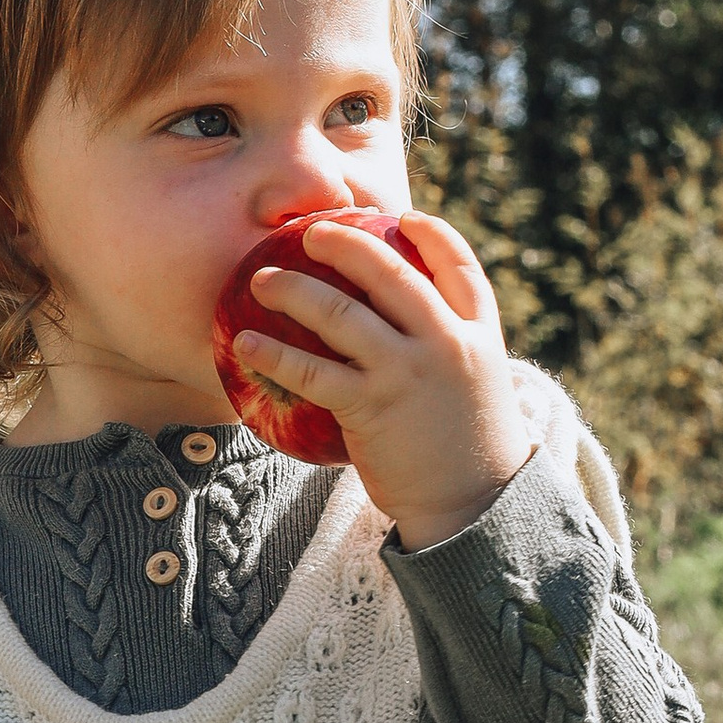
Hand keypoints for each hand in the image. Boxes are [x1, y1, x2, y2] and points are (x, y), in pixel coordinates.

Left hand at [234, 207, 531, 546]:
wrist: (473, 506)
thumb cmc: (465, 448)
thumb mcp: (474, 384)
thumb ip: (446, 349)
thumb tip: (398, 325)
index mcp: (479, 333)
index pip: (460, 266)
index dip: (432, 233)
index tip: (403, 216)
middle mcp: (446, 343)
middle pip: (391, 272)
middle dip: (346, 243)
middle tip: (310, 233)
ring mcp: (408, 373)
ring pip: (342, 314)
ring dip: (293, 289)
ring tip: (259, 280)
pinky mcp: (372, 407)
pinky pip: (313, 372)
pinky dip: (274, 354)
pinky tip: (243, 345)